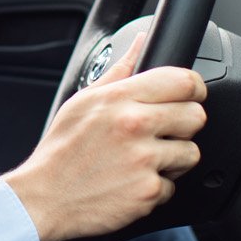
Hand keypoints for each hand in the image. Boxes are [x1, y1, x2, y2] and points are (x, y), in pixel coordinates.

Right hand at [2, 35, 207, 240]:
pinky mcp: (148, 191)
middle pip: (196, 115)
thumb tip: (139, 42)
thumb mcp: (83, 101)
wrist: (44, 197)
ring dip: (174, 159)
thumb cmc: (62, 150)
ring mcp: (143, 160)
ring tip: (145, 161)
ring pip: (190, 153)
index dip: (194, 87)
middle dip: (184, 124)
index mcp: (119, 98)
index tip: (190, 95)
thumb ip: (118, 70)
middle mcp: (134, 125)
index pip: (183, 81)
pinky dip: (156, 188)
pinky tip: (133, 182)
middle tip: (164, 132)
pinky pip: (173, 186)